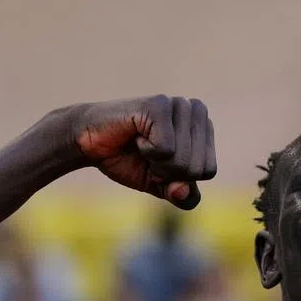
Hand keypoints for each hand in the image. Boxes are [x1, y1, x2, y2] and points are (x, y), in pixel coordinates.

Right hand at [70, 96, 215, 207]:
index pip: (208, 170)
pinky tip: (136, 135)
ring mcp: (179, 104)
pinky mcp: (159, 104)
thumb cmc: (129, 160)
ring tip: (142, 144)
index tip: (161, 162)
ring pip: (183, 160)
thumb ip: (183, 196)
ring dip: (157, 163)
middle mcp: (196, 111)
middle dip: (168, 173)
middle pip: (197, 168)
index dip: (181, 178)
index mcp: (204, 128)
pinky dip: (147, 152)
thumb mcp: (162, 186)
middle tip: (148, 154)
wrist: (91, 143)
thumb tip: (182, 190)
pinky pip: (166, 149)